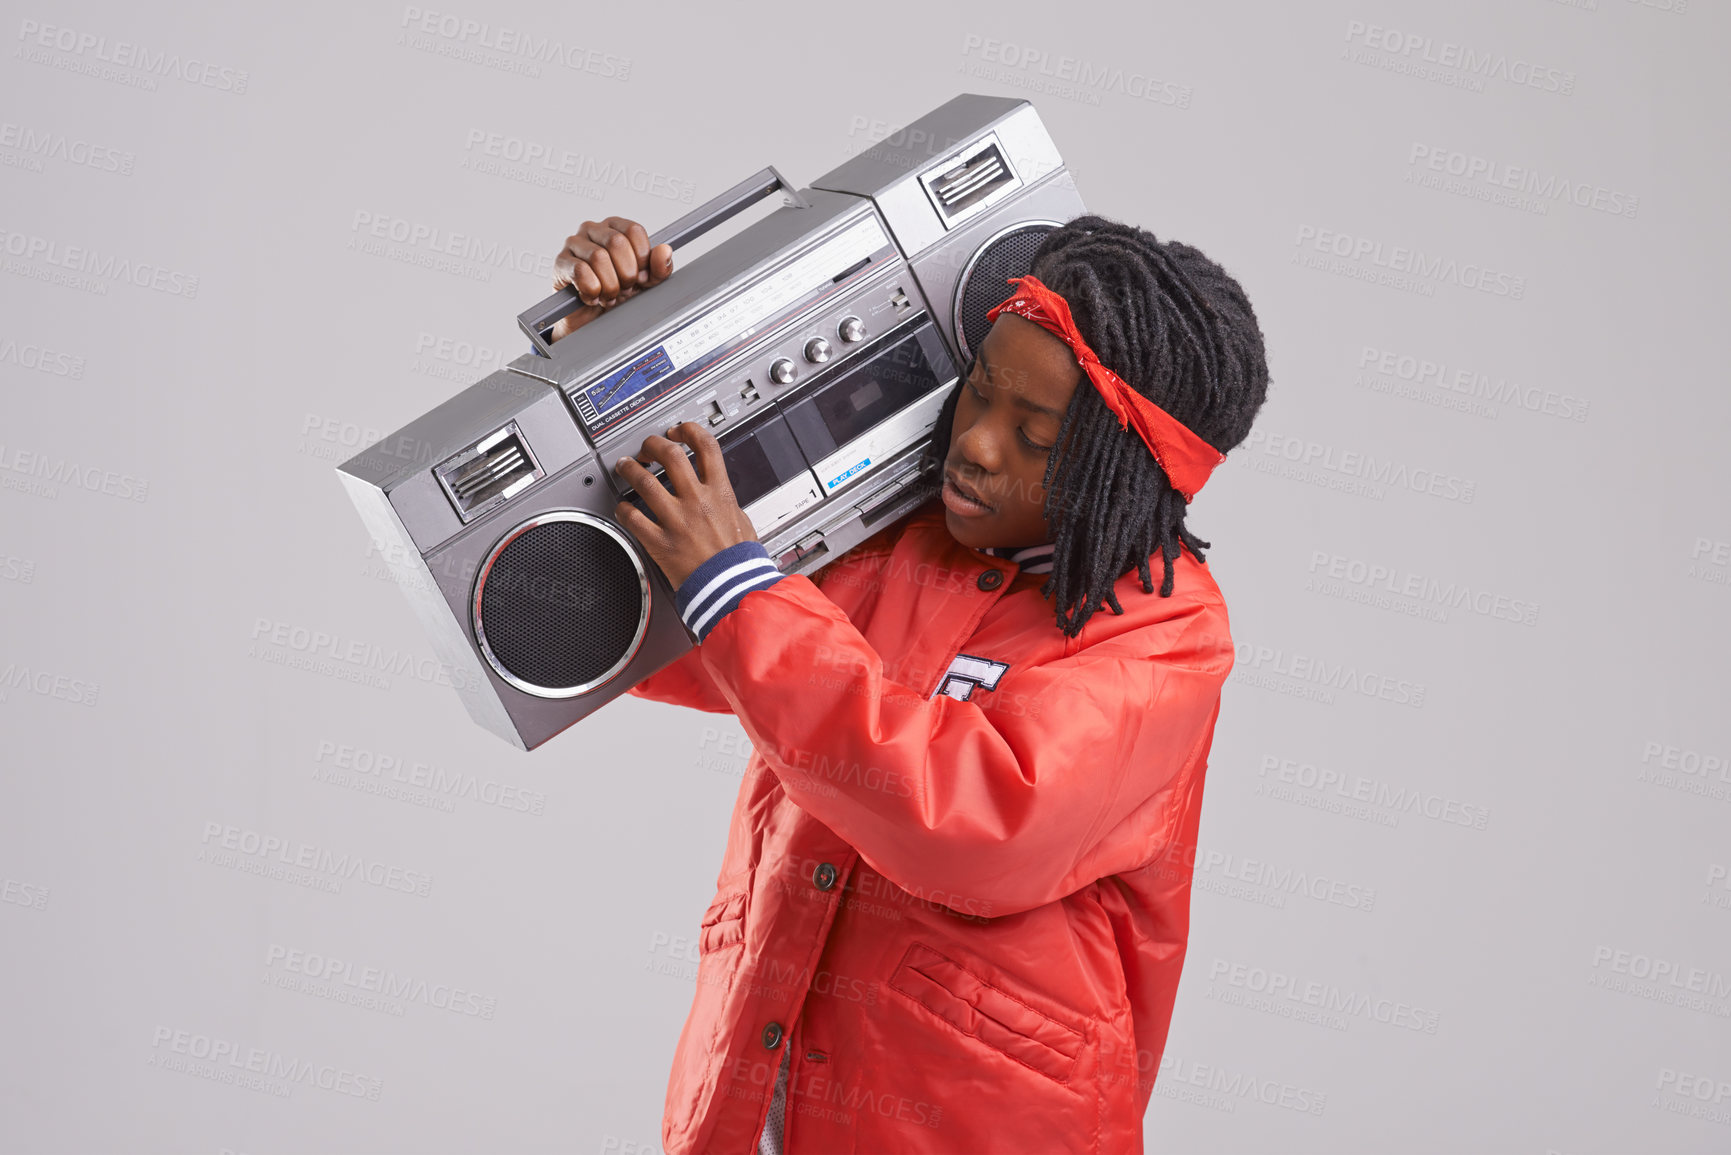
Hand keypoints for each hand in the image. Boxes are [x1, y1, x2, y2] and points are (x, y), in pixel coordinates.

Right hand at [549, 216, 674, 341]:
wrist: (595, 319)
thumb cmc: (618, 293)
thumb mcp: (647, 282)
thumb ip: (659, 267)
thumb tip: (665, 250)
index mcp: (616, 228)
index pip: (634, 230)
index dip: (641, 258)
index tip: (641, 276)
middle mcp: (594, 230)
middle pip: (616, 242)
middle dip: (626, 273)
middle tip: (624, 289)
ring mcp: (575, 244)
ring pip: (598, 257)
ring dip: (609, 285)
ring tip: (609, 296)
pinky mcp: (561, 262)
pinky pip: (580, 271)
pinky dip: (592, 290)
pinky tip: (593, 297)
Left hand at [614, 422, 758, 590]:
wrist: (733, 588)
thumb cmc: (740, 561)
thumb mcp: (741, 520)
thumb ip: (725, 503)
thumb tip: (718, 494)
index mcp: (720, 493)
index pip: (706, 446)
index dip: (688, 431)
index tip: (677, 430)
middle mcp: (697, 501)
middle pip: (670, 455)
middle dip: (653, 445)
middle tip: (646, 448)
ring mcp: (677, 520)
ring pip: (645, 482)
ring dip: (630, 470)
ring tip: (624, 467)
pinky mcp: (661, 542)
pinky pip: (633, 518)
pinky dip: (623, 509)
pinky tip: (621, 508)